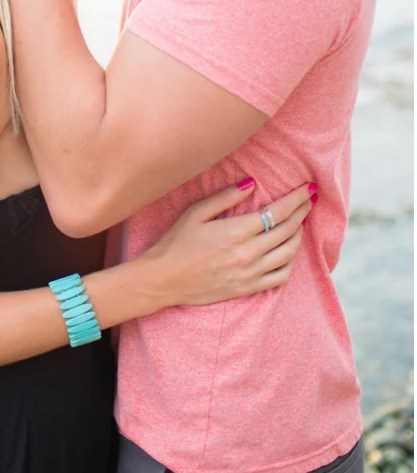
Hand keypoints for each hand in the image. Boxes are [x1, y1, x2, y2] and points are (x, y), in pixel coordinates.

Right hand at [137, 179, 313, 306]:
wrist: (163, 280)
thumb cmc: (175, 244)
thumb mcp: (193, 214)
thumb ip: (224, 198)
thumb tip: (251, 184)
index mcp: (236, 231)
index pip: (278, 211)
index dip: (297, 198)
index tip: (309, 188)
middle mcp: (249, 252)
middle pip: (288, 229)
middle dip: (303, 212)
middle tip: (310, 201)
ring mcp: (251, 272)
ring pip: (289, 252)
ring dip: (299, 235)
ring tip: (300, 223)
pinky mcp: (249, 287)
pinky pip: (282, 276)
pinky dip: (291, 262)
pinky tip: (289, 252)